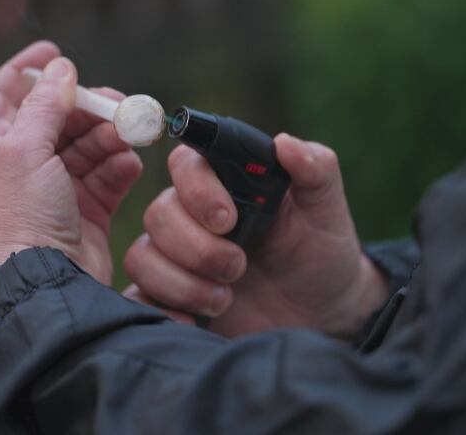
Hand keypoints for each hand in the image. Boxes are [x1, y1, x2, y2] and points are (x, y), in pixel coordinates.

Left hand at [0, 42, 141, 287]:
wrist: (43, 284)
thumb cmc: (17, 220)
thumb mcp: (24, 150)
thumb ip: (46, 105)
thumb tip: (62, 70)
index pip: (1, 95)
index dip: (27, 71)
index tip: (55, 52)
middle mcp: (13, 167)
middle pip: (53, 119)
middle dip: (85, 108)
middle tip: (114, 100)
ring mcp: (50, 190)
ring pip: (84, 146)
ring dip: (108, 136)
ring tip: (128, 131)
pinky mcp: (82, 212)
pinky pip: (104, 176)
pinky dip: (118, 165)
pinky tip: (129, 160)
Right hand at [124, 134, 387, 337]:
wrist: (320, 314)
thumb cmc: (320, 252)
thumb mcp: (327, 210)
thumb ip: (316, 170)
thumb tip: (285, 143)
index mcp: (225, 183)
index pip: (185, 164)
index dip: (197, 189)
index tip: (228, 219)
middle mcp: (192, 215)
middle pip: (158, 213)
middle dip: (197, 247)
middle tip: (239, 266)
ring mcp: (176, 256)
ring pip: (143, 256)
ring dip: (183, 282)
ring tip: (225, 298)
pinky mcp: (169, 295)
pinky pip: (139, 296)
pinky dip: (162, 308)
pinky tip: (194, 321)